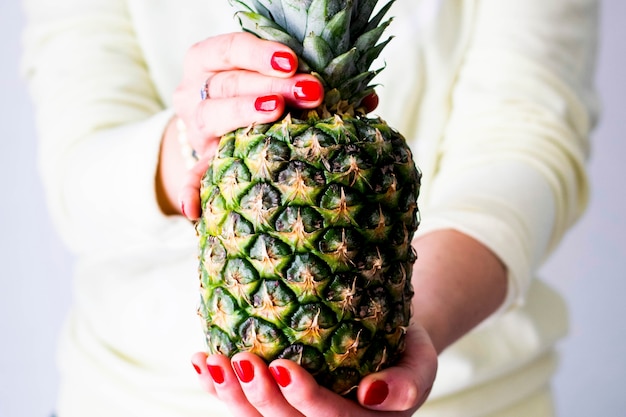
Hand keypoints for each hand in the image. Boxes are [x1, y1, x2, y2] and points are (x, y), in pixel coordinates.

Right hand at [172, 32, 324, 218]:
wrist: (214, 133)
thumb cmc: (256, 99)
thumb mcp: (276, 84)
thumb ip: (309, 83)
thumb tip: (367, 98)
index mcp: (211, 62)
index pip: (230, 49)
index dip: (259, 52)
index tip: (292, 61)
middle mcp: (195, 91)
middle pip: (229, 82)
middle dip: (271, 84)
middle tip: (311, 91)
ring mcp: (194, 128)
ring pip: (211, 115)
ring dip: (244, 112)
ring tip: (276, 114)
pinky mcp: (196, 162)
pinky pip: (190, 178)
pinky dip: (191, 191)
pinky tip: (193, 208)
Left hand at [191, 320, 436, 416]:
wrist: (386, 343)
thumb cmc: (403, 350)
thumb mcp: (420, 362)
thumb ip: (408, 383)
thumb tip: (374, 394)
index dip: (306, 400)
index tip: (283, 367)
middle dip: (259, 398)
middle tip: (240, 359)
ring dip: (230, 396)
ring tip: (211, 362)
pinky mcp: (279, 407)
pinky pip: (246, 407)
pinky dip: (219, 389)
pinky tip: (202, 363)